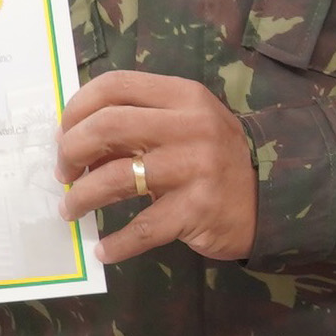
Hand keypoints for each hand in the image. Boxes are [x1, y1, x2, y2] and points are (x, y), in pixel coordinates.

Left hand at [58, 70, 255, 264]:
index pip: (115, 85)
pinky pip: (142, 229)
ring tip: (72, 210)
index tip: (63, 134)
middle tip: (64, 175)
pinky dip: (116, 243)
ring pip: (116, 178)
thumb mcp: (185, 125)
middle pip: (107, 126)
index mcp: (183, 96)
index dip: (76, 108)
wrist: (272, 196)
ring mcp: (196, 168)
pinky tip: (104, 249)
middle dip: (71, 152)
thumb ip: (139, 123)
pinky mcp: (197, 210)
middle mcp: (190, 126)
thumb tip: (74, 140)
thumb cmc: (216, 158)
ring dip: (82, 197)